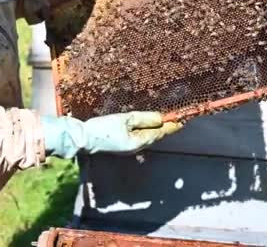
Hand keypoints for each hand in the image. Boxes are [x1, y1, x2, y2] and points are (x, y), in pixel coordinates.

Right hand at [43, 112, 182, 157]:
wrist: (83, 139)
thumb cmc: (102, 129)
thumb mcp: (124, 120)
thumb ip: (144, 119)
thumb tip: (161, 118)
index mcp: (138, 142)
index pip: (159, 133)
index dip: (171, 125)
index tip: (182, 119)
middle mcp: (136, 147)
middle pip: (155, 136)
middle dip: (165, 127)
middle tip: (176, 118)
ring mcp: (129, 148)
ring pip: (147, 137)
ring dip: (156, 129)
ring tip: (165, 120)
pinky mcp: (122, 145)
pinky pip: (139, 137)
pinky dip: (146, 131)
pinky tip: (147, 126)